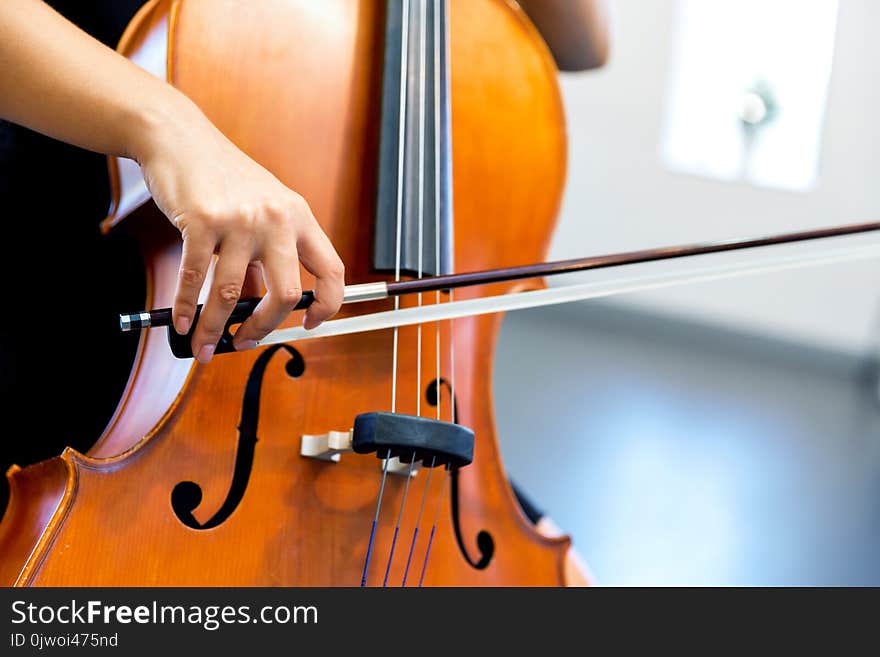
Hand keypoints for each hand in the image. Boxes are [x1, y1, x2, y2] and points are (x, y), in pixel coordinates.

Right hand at [134, 99, 344, 362]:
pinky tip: (183, 322)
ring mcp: (240, 220)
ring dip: (215, 328)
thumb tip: (253, 307)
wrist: (179, 138)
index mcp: (299, 217)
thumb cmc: (221, 177)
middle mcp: (276, 218)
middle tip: (246, 342)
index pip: (332, 270)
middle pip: (285, 294)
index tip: (310, 324)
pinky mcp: (202, 221)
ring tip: (204, 344)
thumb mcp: (258, 211)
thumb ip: (261, 257)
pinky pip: (194, 279)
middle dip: (264, 328)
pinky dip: (186, 308)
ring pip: (232, 294)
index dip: (328, 304)